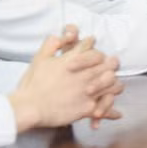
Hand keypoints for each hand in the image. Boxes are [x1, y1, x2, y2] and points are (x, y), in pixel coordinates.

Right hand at [8, 30, 124, 131]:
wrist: (29, 108)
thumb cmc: (33, 84)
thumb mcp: (40, 58)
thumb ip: (53, 43)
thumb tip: (64, 34)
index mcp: (75, 60)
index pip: (91, 45)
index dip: (92, 44)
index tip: (91, 46)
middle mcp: (86, 74)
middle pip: (110, 63)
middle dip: (110, 62)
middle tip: (109, 64)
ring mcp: (89, 91)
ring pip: (114, 84)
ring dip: (113, 83)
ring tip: (110, 85)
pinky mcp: (89, 108)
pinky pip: (107, 108)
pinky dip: (112, 112)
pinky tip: (117, 113)